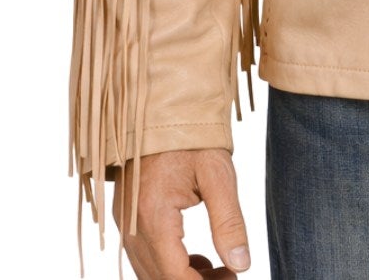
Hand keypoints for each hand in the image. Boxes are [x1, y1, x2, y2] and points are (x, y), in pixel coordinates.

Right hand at [113, 149, 249, 279]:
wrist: (162, 107)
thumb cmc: (191, 136)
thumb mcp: (218, 174)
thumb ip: (229, 222)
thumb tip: (241, 264)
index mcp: (154, 216)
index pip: (174, 276)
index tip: (232, 279)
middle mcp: (132, 225)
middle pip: (159, 279)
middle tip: (230, 275)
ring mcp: (126, 221)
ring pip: (149, 271)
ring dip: (182, 277)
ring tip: (218, 269)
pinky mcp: (128, 215)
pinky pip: (143, 256)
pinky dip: (168, 265)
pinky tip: (197, 258)